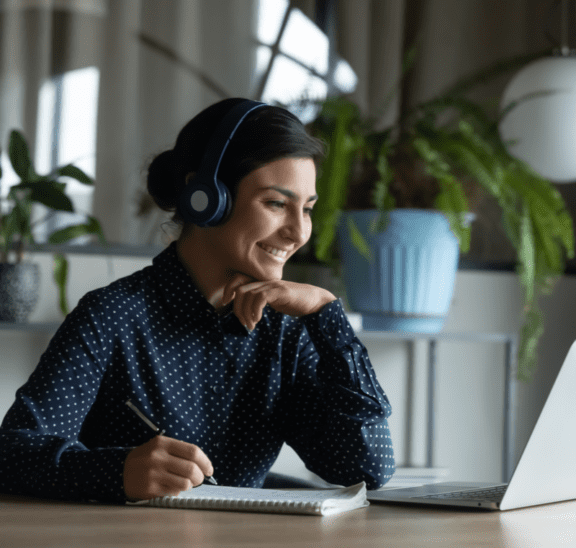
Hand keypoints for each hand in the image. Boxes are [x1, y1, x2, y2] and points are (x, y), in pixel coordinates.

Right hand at [123, 436, 213, 500]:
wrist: (121, 471)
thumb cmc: (147, 459)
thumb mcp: (160, 447)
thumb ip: (180, 452)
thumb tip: (204, 465)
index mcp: (163, 443)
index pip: (193, 451)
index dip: (205, 462)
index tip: (209, 469)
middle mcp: (157, 457)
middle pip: (191, 468)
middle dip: (200, 477)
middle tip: (199, 479)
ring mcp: (152, 473)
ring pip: (184, 483)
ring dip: (190, 486)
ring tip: (186, 484)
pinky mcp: (149, 488)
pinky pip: (173, 492)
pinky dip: (177, 491)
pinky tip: (172, 487)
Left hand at [222, 274, 336, 330]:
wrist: (315, 300)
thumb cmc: (294, 303)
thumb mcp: (274, 301)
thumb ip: (261, 302)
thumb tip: (246, 313)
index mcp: (262, 283)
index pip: (238, 280)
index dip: (228, 289)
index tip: (225, 303)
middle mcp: (265, 282)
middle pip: (239, 290)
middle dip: (237, 309)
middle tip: (244, 323)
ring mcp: (273, 285)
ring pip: (247, 294)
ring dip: (245, 313)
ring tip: (251, 325)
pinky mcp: (280, 291)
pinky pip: (260, 297)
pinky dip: (255, 310)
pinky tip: (258, 320)